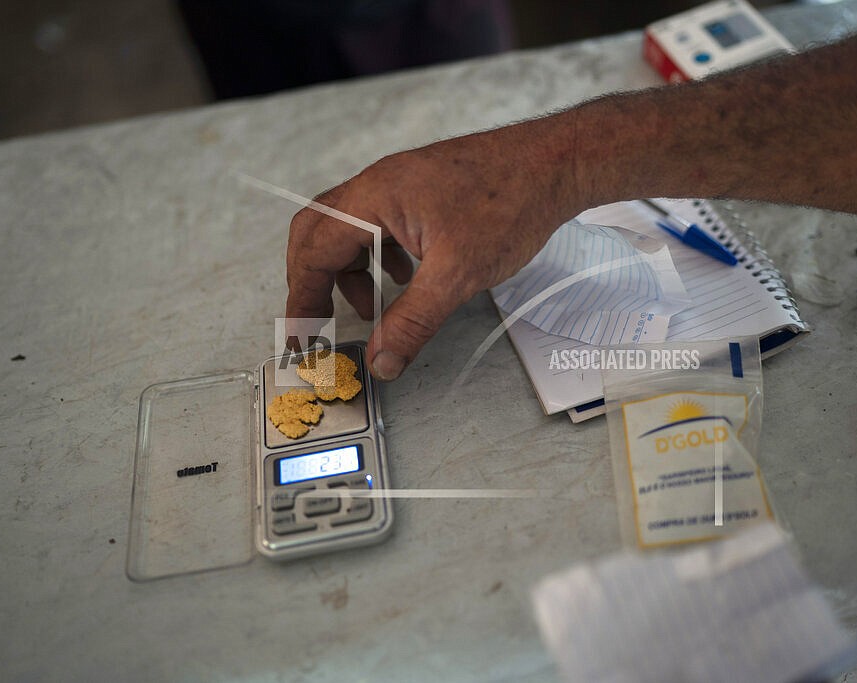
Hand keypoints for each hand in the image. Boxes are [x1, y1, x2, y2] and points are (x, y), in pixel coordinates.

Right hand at [286, 115, 582, 380]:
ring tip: (374, 308)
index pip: (315, 250)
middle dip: (314, 281)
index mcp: (374, 197)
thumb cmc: (510, 201)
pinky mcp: (420, 191)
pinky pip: (380, 224)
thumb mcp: (457, 275)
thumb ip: (413, 321)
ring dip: (351, 272)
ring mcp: (399, 185)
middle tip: (320, 322)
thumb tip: (382, 359)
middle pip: (318, 233)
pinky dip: (378, 257)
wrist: (554, 163)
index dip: (303, 297)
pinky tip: (404, 278)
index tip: (303, 337)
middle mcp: (378, 185)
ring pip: (350, 230)